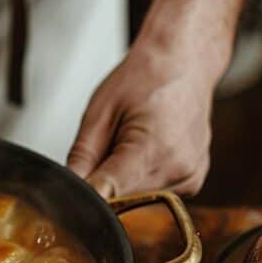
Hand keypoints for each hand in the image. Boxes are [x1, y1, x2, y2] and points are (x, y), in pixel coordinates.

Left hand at [66, 29, 226, 197]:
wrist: (185, 62)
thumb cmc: (146, 78)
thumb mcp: (101, 112)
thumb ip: (82, 156)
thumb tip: (68, 189)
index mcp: (154, 148)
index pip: (109, 193)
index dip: (86, 194)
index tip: (73, 190)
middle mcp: (178, 167)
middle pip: (122, 199)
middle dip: (105, 181)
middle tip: (107, 145)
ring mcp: (190, 176)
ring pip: (138, 199)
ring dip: (124, 180)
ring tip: (131, 141)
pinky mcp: (193, 180)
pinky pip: (156, 192)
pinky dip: (142, 176)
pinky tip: (146, 149)